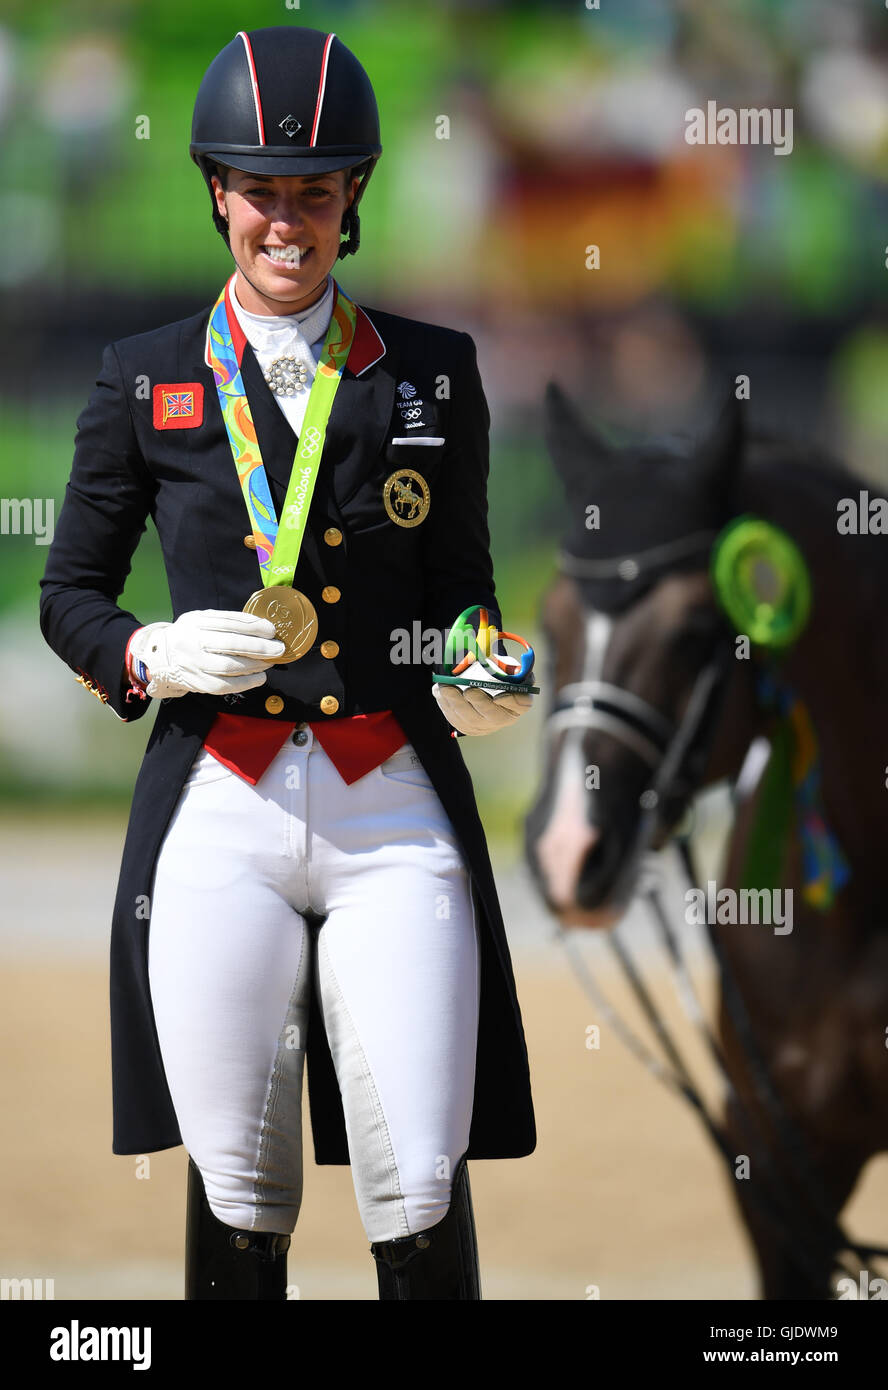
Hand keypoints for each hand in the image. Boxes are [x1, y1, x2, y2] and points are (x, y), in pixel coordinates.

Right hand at [129, 610, 285, 698]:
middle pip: (230, 645)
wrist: (159, 656)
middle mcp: (192, 642)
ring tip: (270, 662)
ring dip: (255, 665)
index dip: (253, 626)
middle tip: (278, 648)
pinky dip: (246, 683)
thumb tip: (261, 626)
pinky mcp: (197, 683)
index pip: (228, 622)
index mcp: (195, 622)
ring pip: (229, 667)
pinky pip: (224, 686)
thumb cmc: (188, 635)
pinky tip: (259, 678)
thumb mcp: (200, 619)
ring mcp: (193, 664)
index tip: (272, 630)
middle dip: (259, 647)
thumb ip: (225, 620)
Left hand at [432, 660, 532, 735]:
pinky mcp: (468, 727)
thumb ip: (500, 661)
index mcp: (519, 699)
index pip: (521, 704)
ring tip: (445, 687)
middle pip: (494, 715)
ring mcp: (486, 725)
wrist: (482, 684)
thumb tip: (490, 654)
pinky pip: (456, 719)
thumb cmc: (495, 672)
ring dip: (456, 703)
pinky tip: (440, 691)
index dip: (511, 702)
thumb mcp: (502, 663)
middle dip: (479, 703)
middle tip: (468, 690)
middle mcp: (504, 716)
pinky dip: (446, 705)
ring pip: (470, 720)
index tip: (498, 696)